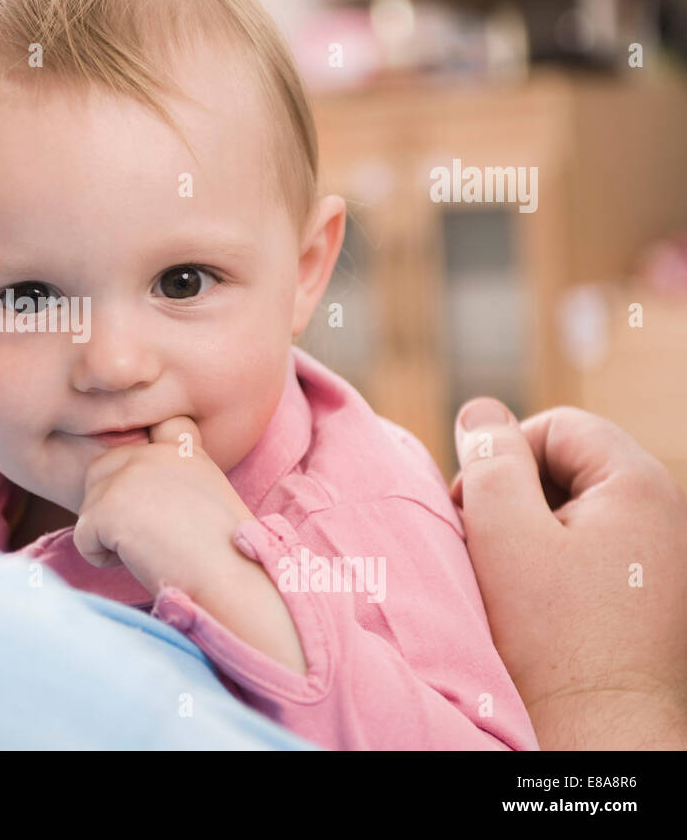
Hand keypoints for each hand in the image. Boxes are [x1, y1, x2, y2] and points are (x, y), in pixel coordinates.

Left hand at [72, 416, 249, 597]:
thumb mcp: (206, 499)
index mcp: (181, 450)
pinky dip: (101, 558)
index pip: (150, 428)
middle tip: (149, 538)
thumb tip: (129, 499)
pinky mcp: (109, 506)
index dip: (136, 460)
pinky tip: (140, 562)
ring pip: (88, 506)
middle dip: (111, 506)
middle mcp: (153, 453)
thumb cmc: (225, 556)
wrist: (233, 579)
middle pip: (100, 470)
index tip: (152, 490)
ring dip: (108, 535)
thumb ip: (169, 483)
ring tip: (151, 551)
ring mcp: (128, 476)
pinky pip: (82, 537)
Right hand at [451, 398, 686, 749]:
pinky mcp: (656, 591)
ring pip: (579, 508)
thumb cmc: (552, 639)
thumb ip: (489, 458)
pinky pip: (596, 548)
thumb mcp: (502, 532)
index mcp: (640, 484)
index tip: (476, 511)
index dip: (504, 458)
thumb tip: (480, 411)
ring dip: (533, 531)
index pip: (556, 426)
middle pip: (570, 465)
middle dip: (517, 495)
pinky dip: (557, 563)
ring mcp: (667, 554)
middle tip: (487, 547)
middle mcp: (668, 511)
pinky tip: (538, 603)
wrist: (601, 733)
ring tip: (512, 581)